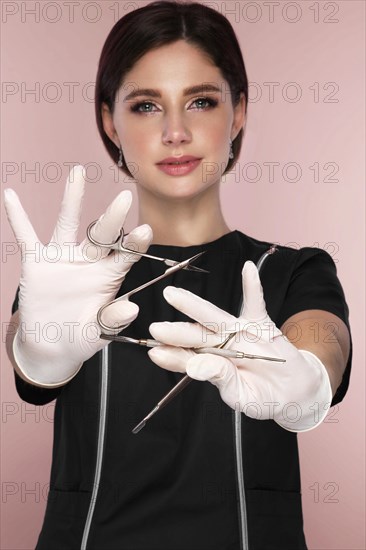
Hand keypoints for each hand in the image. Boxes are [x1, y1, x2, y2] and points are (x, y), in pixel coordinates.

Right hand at [4, 165, 152, 386]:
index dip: (135, 243)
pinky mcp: (37, 263)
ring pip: (68, 224)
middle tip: (124, 198)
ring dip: (72, 199)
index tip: (145, 231)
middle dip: (112, 218)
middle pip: (102, 235)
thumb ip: (112, 320)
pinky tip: (11, 195)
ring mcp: (63, 258)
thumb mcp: (98, 332)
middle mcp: (89, 261)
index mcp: (109, 275)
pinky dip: (18, 218)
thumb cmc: (82, 336)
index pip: (126, 254)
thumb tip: (133, 308)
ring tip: (78, 172)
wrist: (52, 345)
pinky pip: (26, 237)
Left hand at [148, 261, 332, 431]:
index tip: (155, 353)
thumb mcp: (242, 395)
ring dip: (193, 305)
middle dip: (175, 331)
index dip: (171, 356)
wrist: (294, 391)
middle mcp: (218, 345)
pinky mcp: (259, 323)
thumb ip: (221, 379)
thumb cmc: (263, 397)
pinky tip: (248, 269)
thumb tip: (195, 367)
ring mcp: (237, 332)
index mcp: (210, 365)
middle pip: (194, 335)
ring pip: (213, 316)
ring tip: (172, 295)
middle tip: (154, 328)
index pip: (186, 359)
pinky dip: (253, 287)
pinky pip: (255, 303)